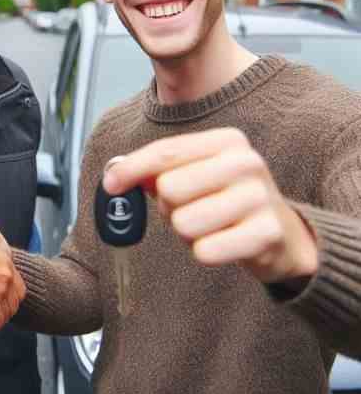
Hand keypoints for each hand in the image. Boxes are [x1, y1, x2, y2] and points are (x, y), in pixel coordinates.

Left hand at [103, 128, 317, 283]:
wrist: (283, 234)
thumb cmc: (226, 199)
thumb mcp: (195, 173)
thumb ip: (154, 170)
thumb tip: (114, 174)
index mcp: (226, 141)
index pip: (165, 152)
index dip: (131, 169)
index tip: (110, 184)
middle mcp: (245, 162)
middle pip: (169, 189)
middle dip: (169, 208)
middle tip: (190, 211)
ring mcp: (259, 197)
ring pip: (184, 223)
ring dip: (187, 233)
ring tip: (209, 227)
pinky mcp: (266, 233)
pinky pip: (205, 251)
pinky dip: (205, 252)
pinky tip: (224, 244)